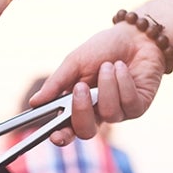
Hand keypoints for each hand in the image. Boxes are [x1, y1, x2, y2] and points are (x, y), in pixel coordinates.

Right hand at [29, 23, 164, 144]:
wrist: (135, 36)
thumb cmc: (102, 49)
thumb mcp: (74, 62)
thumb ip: (56, 83)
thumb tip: (34, 103)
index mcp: (78, 105)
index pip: (67, 129)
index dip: (60, 136)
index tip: (53, 135)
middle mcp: (97, 114)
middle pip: (86, 132)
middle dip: (82, 111)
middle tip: (80, 87)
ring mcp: (119, 113)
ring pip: (109, 114)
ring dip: (107, 85)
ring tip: (108, 65)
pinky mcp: (138, 107)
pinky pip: (128, 103)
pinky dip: (123, 82)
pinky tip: (122, 68)